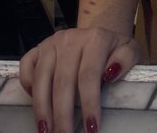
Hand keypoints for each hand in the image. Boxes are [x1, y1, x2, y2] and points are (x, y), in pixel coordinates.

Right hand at [20, 27, 142, 132]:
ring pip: (41, 78)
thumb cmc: (114, 50)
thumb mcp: (130, 51)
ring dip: (42, 108)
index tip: (91, 129)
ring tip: (45, 131)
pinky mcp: (38, 48)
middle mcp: (70, 38)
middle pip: (63, 81)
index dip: (89, 104)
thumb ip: (126, 59)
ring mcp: (51, 43)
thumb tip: (110, 73)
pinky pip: (26, 66)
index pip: (89, 75)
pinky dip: (26, 85)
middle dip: (62, 114)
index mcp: (95, 38)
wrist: (99, 35)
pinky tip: (35, 104)